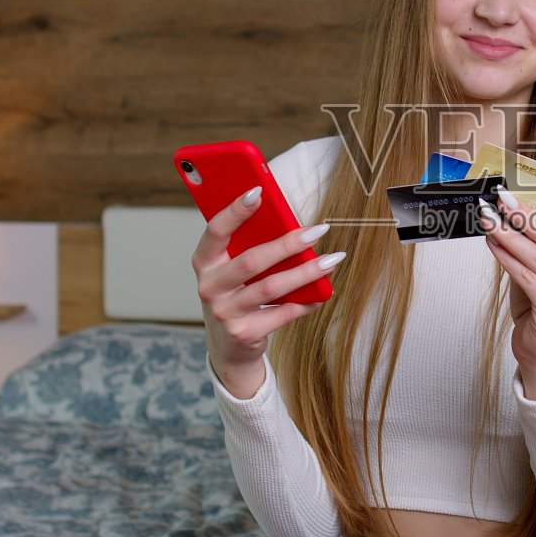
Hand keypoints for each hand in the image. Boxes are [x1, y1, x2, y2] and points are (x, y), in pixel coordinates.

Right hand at [191, 186, 345, 397]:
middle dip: (288, 244)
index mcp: (203, 262)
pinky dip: (306, 302)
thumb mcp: (231, 268)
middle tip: (318, 230)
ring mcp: (225, 312)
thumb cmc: (235, 292)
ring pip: (271, 287)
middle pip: (251, 261)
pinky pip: (282, 314)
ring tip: (331, 259)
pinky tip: (323, 291)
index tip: (259, 191)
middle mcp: (209, 287)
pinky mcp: (244, 333)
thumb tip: (285, 217)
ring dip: (305, 272)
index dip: (235, 211)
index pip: (215, 231)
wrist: (228, 345)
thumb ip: (247, 244)